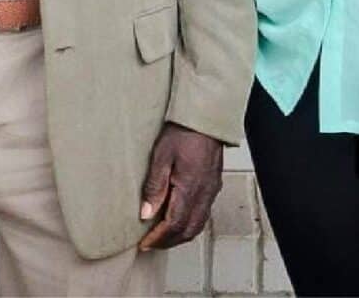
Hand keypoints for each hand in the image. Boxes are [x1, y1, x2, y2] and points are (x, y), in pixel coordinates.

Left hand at [138, 123, 222, 250]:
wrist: (206, 116)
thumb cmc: (184, 131)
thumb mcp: (162, 156)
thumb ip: (154, 187)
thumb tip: (146, 214)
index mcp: (190, 188)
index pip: (174, 225)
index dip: (158, 238)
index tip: (145, 243)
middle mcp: (204, 193)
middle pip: (188, 230)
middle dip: (169, 241)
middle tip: (152, 243)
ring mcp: (212, 189)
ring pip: (198, 224)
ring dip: (180, 234)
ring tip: (163, 234)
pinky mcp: (214, 183)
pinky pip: (204, 213)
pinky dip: (190, 223)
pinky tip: (179, 216)